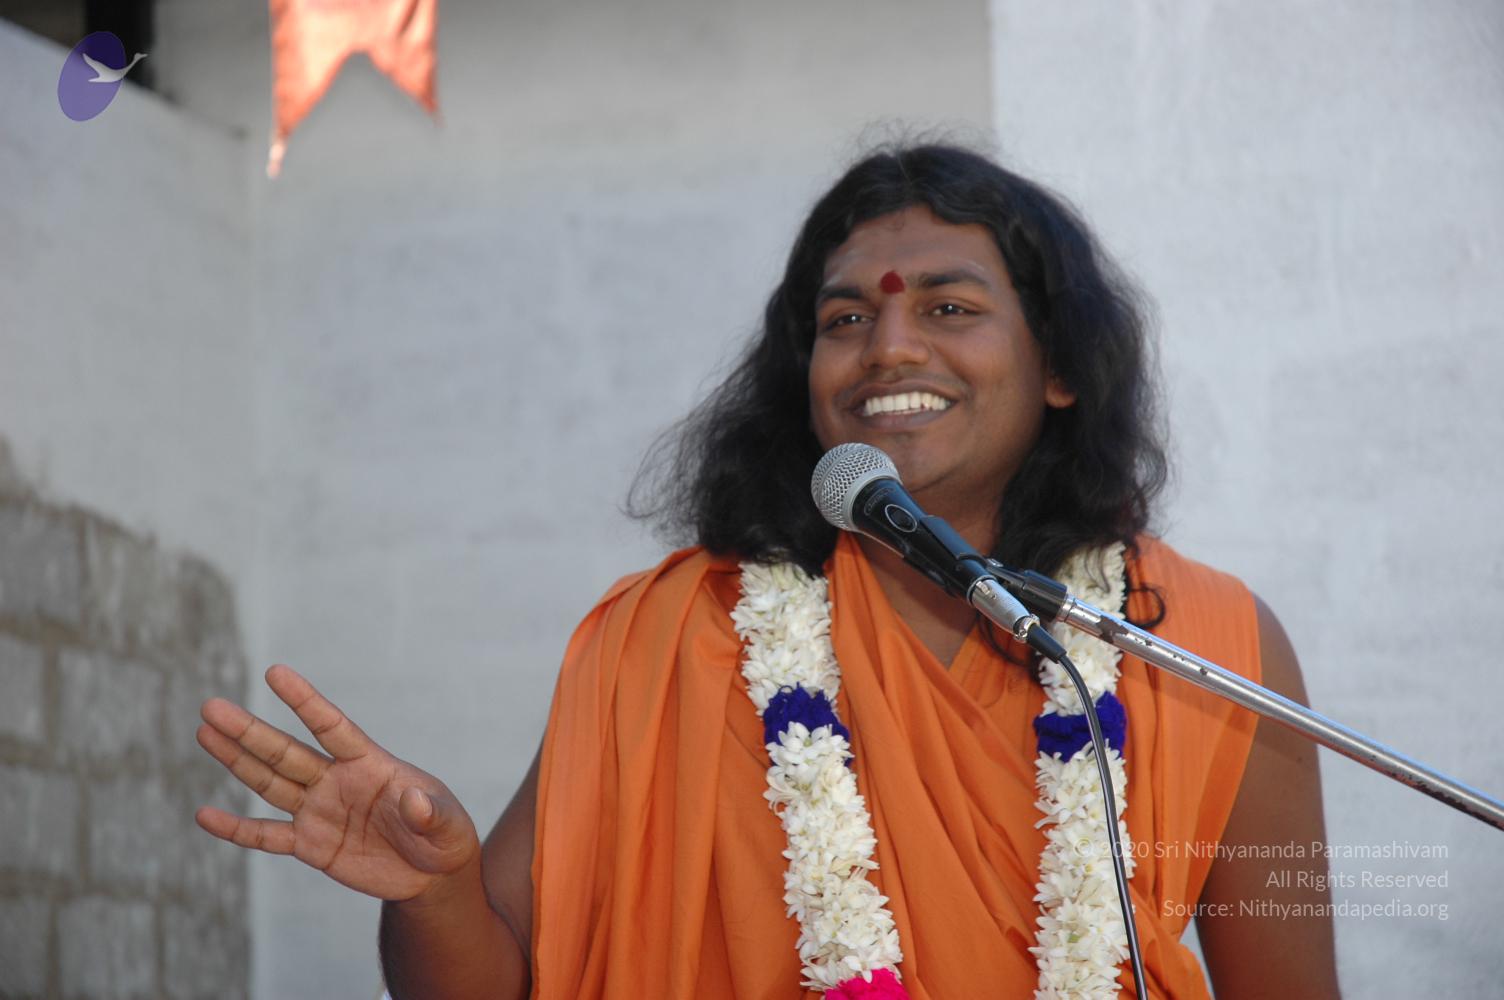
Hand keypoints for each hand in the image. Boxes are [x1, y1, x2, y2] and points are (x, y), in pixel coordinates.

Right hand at [196, 664, 480, 902]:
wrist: (432, 874)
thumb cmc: (443, 834)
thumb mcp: (447, 824)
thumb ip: (430, 812)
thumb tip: (414, 802)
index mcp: (370, 764)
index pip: (330, 726)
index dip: (304, 700)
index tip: (274, 672)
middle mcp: (337, 781)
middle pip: (286, 753)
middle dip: (249, 732)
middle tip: (211, 706)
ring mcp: (320, 812)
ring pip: (270, 784)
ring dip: (236, 761)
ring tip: (204, 733)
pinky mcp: (311, 846)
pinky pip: (267, 837)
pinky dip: (237, 829)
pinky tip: (205, 816)